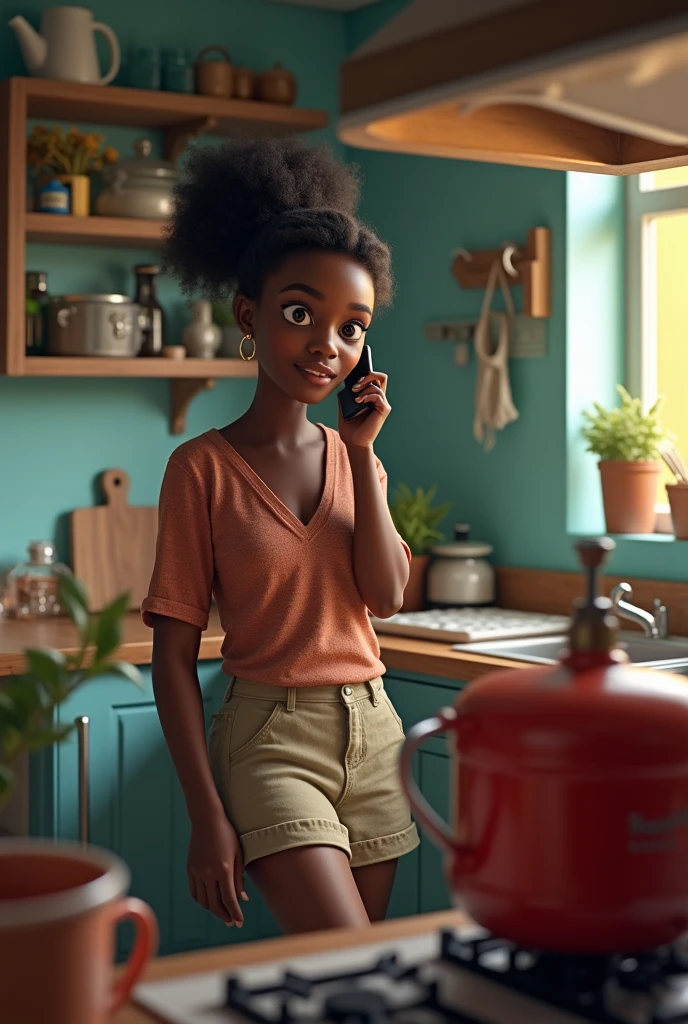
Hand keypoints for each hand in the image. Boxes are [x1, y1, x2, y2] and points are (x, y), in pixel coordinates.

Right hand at [187, 811, 247, 926]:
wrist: (206, 819)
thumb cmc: (227, 834)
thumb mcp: (238, 854)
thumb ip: (239, 878)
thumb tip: (242, 899)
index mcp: (223, 869)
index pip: (229, 900)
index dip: (235, 913)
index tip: (240, 923)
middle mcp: (208, 873)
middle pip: (215, 904)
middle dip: (224, 916)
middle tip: (231, 922)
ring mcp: (197, 872)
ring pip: (203, 901)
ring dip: (213, 909)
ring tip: (222, 911)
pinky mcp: (190, 869)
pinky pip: (194, 892)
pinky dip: (202, 900)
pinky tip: (209, 900)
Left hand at [338, 371, 390, 448]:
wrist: (353, 443)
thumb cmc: (349, 428)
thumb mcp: (344, 407)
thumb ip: (345, 396)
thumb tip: (343, 385)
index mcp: (371, 397)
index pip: (374, 378)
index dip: (366, 373)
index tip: (354, 377)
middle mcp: (379, 399)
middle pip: (381, 377)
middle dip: (368, 375)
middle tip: (355, 385)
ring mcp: (382, 404)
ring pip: (378, 384)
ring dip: (364, 387)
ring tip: (354, 395)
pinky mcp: (384, 410)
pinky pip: (378, 395)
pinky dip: (367, 395)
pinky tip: (358, 401)